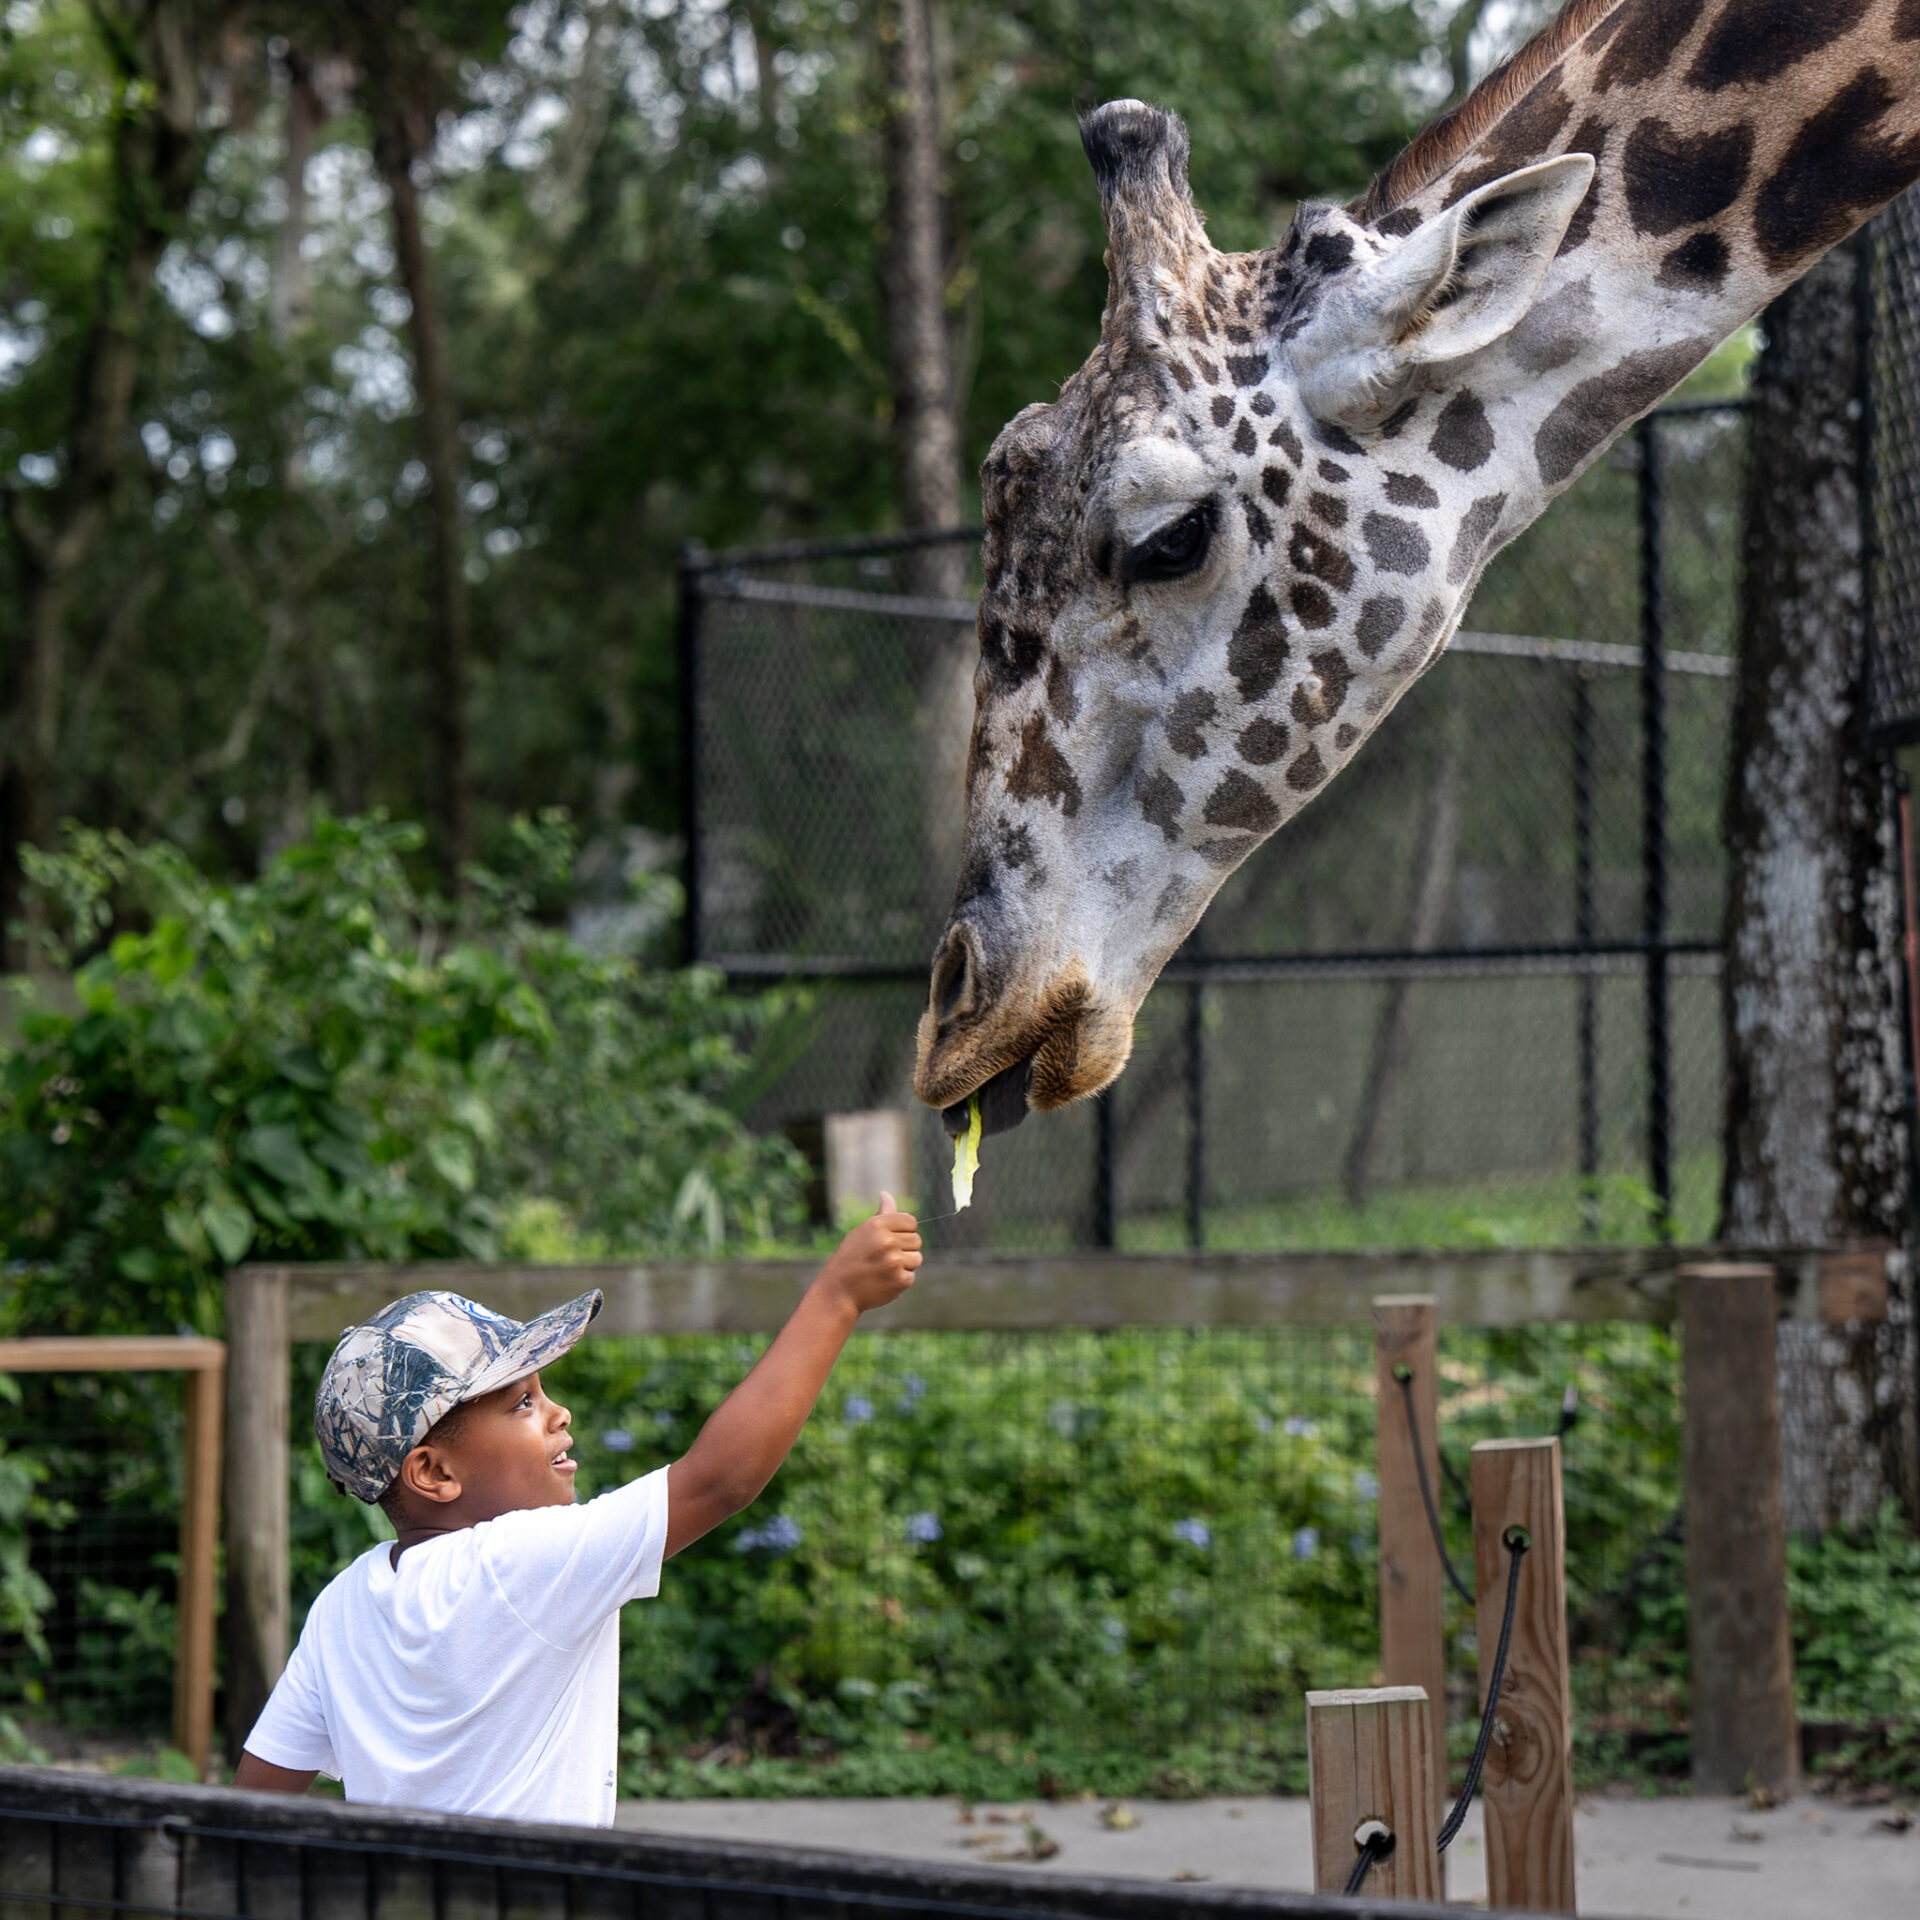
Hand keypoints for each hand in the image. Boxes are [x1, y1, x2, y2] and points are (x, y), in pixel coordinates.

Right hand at [817, 1191, 920, 1314]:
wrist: (838, 1291)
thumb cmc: (850, 1258)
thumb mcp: (862, 1232)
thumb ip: (881, 1215)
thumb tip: (886, 1194)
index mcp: (878, 1225)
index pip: (910, 1221)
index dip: (903, 1231)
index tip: (891, 1240)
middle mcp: (887, 1241)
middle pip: (916, 1240)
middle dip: (904, 1249)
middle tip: (883, 1258)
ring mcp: (894, 1261)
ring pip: (917, 1258)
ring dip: (905, 1265)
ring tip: (884, 1269)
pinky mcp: (899, 1280)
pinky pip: (911, 1276)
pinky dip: (900, 1280)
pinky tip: (883, 1281)